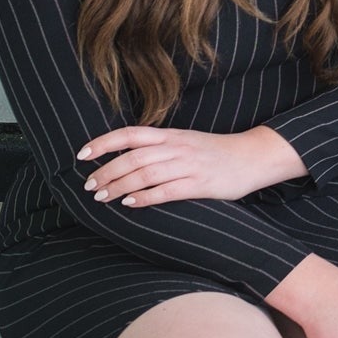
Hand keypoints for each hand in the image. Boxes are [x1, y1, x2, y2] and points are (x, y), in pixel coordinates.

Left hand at [79, 125, 303, 207]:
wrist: (254, 156)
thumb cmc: (216, 152)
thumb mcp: (186, 142)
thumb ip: (160, 149)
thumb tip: (125, 162)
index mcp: (171, 135)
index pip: (130, 134)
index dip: (104, 143)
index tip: (82, 154)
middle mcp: (177, 147)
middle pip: (133, 157)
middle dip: (106, 171)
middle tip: (90, 186)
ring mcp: (189, 165)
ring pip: (145, 174)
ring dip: (119, 186)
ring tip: (102, 197)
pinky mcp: (200, 184)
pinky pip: (166, 191)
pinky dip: (145, 197)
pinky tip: (130, 203)